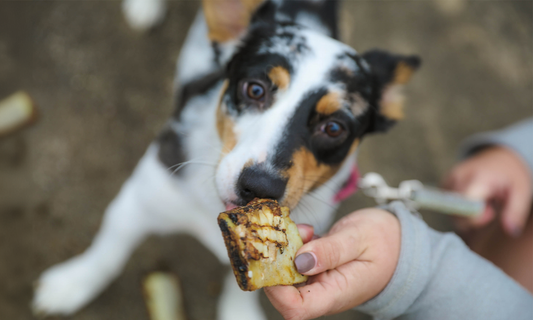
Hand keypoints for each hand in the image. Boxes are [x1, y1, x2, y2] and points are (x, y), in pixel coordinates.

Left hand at [265, 208, 400, 319]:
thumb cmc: (384, 241)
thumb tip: (301, 261)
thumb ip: (330, 250)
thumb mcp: (359, 238)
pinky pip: (293, 261)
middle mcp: (323, 292)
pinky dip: (294, 244)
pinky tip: (307, 232)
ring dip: (286, 250)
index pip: (297, 308)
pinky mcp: (314, 269)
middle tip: (287, 236)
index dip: (277, 292)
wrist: (397, 241)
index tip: (273, 263)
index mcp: (337, 293)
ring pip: (285, 273)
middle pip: (284, 292)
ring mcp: (317, 281)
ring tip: (305, 231)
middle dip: (277, 264)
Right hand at [444, 146, 531, 236]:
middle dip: (471, 218)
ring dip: (464, 214)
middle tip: (489, 208)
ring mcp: (448, 179)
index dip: (476, 218)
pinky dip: (458, 209)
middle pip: (455, 212)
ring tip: (481, 202)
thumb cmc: (511, 175)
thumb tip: (510, 231)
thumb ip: (515, 211)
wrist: (498, 156)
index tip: (491, 212)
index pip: (465, 207)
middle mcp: (458, 177)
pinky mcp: (443, 183)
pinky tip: (471, 200)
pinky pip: (446, 205)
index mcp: (478, 177)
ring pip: (449, 211)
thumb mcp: (521, 191)